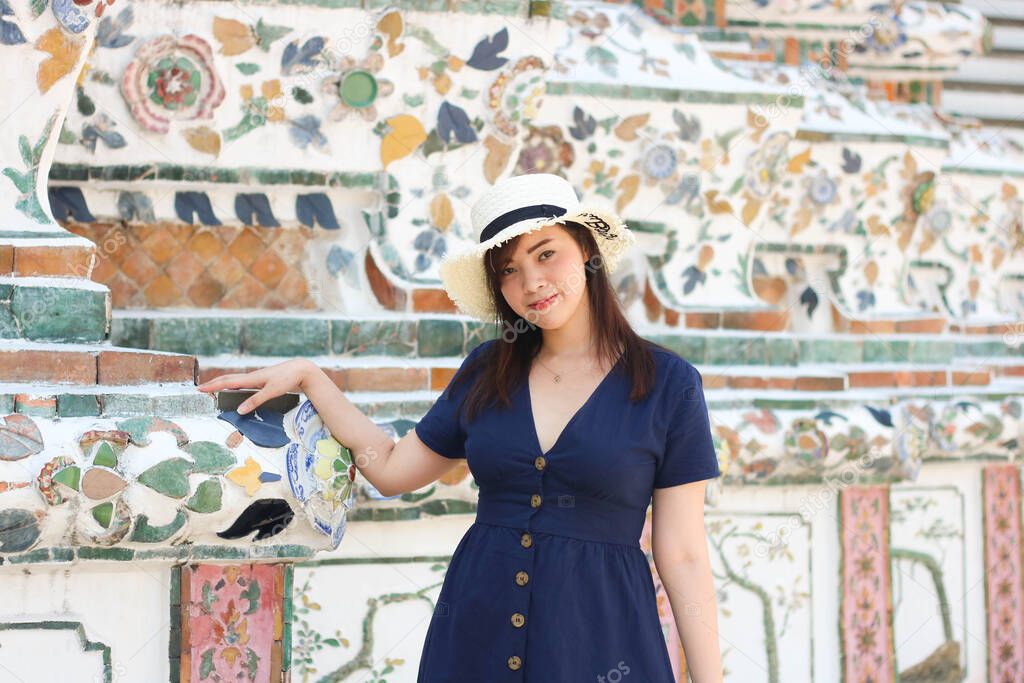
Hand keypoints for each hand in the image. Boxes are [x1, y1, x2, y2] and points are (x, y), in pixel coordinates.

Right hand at [197, 359, 315, 414]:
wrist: (301, 370)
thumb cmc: (287, 379)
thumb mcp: (271, 391)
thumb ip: (255, 401)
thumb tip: (239, 411)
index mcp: (251, 378)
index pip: (227, 382)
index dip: (212, 386)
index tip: (199, 389)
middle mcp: (252, 377)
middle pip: (228, 379)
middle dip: (213, 384)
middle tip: (201, 389)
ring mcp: (257, 378)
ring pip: (235, 380)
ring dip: (223, 383)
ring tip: (213, 388)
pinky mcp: (262, 381)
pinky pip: (243, 383)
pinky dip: (234, 385)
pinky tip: (235, 390)